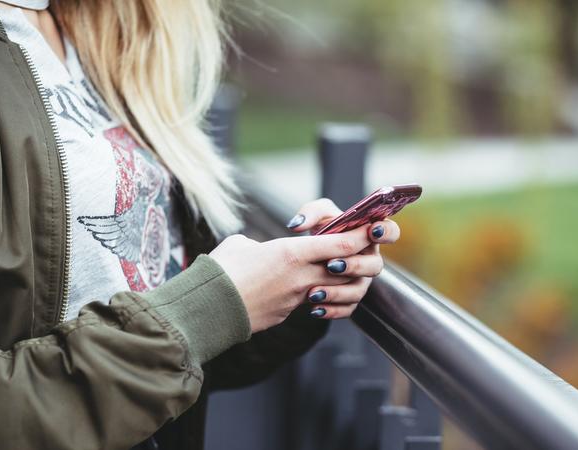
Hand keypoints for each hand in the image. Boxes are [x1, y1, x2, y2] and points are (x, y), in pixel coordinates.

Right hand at [210, 224, 377, 332]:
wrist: (208, 309)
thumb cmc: (220, 270)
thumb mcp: (241, 245)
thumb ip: (261, 245)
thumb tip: (262, 251)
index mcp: (292, 253)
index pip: (341, 244)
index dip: (360, 236)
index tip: (370, 229)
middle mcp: (301, 277)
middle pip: (346, 268)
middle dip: (357, 259)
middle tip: (357, 250)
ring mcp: (297, 299)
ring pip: (334, 288)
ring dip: (340, 281)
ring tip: (333, 272)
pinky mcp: (287, 314)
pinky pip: (313, 304)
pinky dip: (318, 296)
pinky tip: (310, 291)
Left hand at [285, 198, 400, 318]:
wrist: (308, 256)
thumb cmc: (321, 230)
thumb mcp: (316, 215)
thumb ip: (311, 212)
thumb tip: (297, 224)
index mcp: (369, 235)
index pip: (390, 232)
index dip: (386, 232)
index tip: (372, 231)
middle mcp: (369, 259)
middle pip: (375, 266)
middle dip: (355, 266)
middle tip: (332, 264)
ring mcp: (361, 281)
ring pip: (359, 290)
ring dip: (338, 292)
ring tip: (314, 292)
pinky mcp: (350, 299)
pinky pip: (347, 309)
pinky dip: (331, 310)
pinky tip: (314, 308)